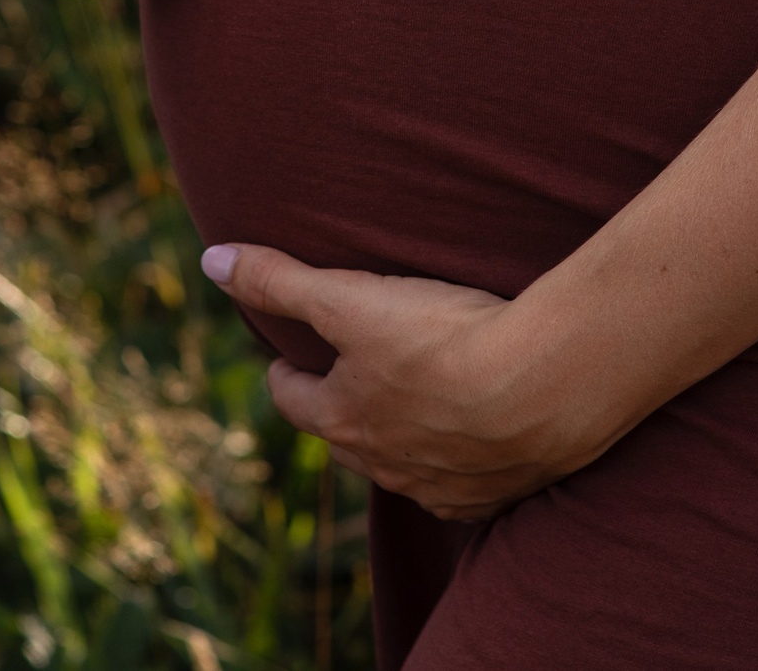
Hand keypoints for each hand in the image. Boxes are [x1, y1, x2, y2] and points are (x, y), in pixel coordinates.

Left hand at [201, 242, 618, 521]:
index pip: (293, 397)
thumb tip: (211, 261)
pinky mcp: (492, 496)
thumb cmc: (442, 338)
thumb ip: (279, 280)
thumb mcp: (349, 297)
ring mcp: (438, 487)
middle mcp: (382, 465)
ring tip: (420, 399)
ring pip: (403, 462)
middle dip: (342, 405)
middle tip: (354, 372)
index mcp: (340, 419)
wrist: (547, 385)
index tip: (290, 355)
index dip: (288, 370)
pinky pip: (461, 484)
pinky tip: (478, 433)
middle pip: (345, 436)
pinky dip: (460, 459)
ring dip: (403, 434)